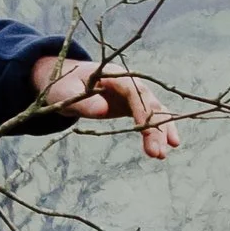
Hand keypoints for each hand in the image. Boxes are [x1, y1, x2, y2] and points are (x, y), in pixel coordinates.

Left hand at [31, 54, 178, 159]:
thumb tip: (103, 110)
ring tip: (162, 155)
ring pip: (155, 112)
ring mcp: (133, 95)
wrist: (64, 83)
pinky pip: (150, 118)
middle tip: (157, 153)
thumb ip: (83, 101)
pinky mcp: (132, 105)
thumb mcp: (65, 93)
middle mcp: (129, 83)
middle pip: (150, 104)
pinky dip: (158, 131)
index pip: (135, 91)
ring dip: (161, 132)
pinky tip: (167, 147)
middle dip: (156, 128)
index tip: (145, 131)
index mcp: (114, 75)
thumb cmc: (62, 85)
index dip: (142, 110)